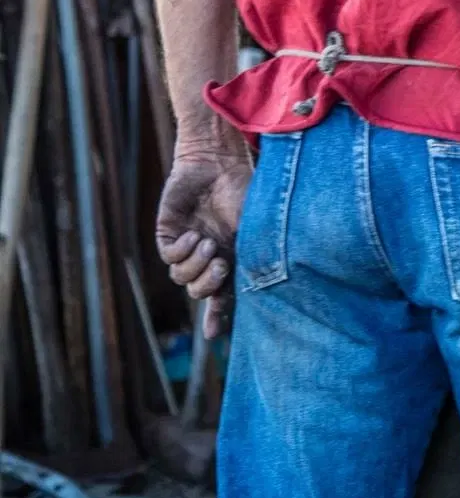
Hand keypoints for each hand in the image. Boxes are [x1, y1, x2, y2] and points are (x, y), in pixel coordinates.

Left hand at [156, 150, 252, 337]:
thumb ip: (251, 259)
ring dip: (195, 266)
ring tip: (208, 244)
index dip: (218, 317)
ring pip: (180, 278)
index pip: (223, 293)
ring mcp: (188, 243)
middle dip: (209, 285)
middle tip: (221, 265)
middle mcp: (209, 253)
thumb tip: (253, 292)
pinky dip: (182, 252)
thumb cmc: (244, 192)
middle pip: (199, 290)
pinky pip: (169, 258)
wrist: (221, 162)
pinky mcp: (168, 232)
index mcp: (232, 255)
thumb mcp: (254, 231)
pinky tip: (194, 235)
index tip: (213, 335)